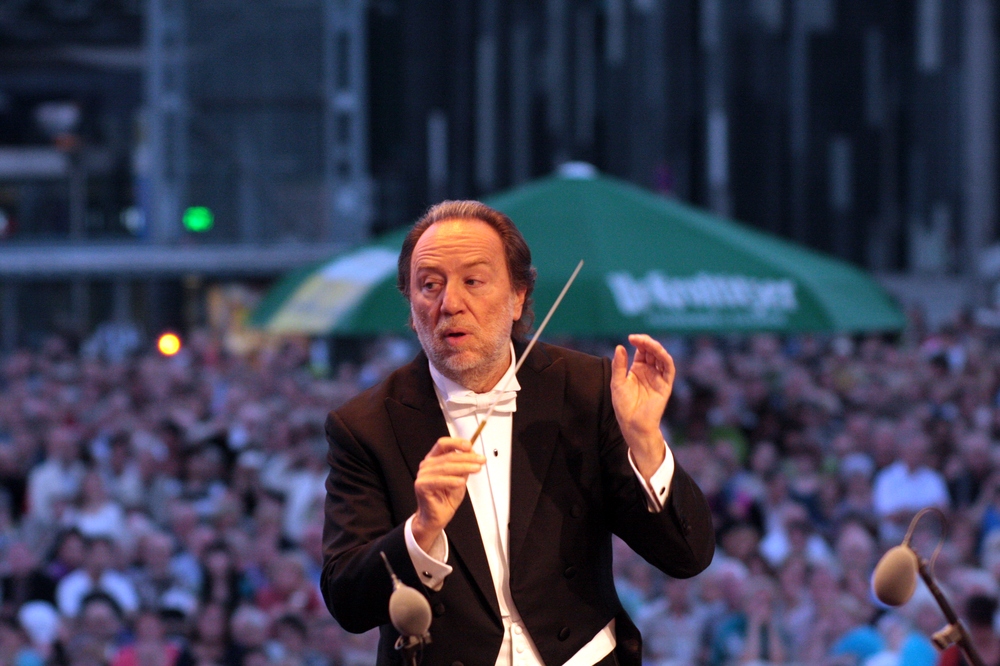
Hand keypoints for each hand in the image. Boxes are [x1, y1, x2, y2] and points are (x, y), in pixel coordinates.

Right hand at [411, 437, 484, 551]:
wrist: (436, 517)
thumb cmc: (445, 498)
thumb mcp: (459, 479)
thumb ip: (463, 467)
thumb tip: (473, 455)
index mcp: (434, 460)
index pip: (443, 444)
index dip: (457, 442)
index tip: (470, 445)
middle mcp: (427, 466)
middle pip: (448, 456)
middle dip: (467, 457)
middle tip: (480, 460)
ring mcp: (423, 475)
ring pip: (446, 467)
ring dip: (464, 467)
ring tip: (476, 469)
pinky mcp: (422, 486)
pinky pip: (439, 481)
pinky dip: (452, 481)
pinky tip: (461, 482)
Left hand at [611, 334, 674, 478]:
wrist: (632, 424)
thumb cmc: (624, 406)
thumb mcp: (617, 383)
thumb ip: (619, 365)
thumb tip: (620, 346)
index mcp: (639, 369)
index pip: (642, 350)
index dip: (639, 342)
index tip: (631, 337)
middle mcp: (650, 371)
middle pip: (652, 351)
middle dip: (646, 342)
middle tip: (636, 338)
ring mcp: (659, 377)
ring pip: (662, 357)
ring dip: (656, 348)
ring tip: (646, 342)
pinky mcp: (665, 385)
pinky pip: (669, 369)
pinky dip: (665, 358)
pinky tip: (658, 352)